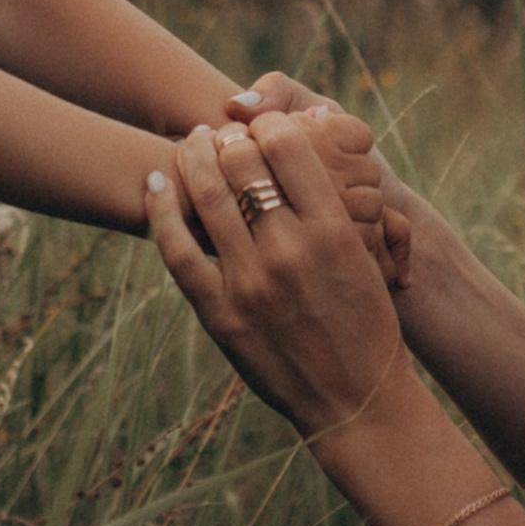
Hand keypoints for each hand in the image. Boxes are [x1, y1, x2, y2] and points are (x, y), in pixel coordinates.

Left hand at [148, 112, 406, 440]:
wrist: (356, 401)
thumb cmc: (369, 325)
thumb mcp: (366, 258)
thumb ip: (332, 208)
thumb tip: (298, 153)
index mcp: (334, 230)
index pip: (287, 146)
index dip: (269, 124)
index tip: (262, 125)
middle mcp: (290, 251)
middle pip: (242, 163)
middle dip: (228, 136)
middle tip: (220, 130)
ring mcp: (250, 283)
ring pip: (206, 196)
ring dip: (193, 157)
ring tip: (190, 142)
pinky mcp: (220, 314)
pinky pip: (177, 249)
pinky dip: (161, 209)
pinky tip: (155, 182)